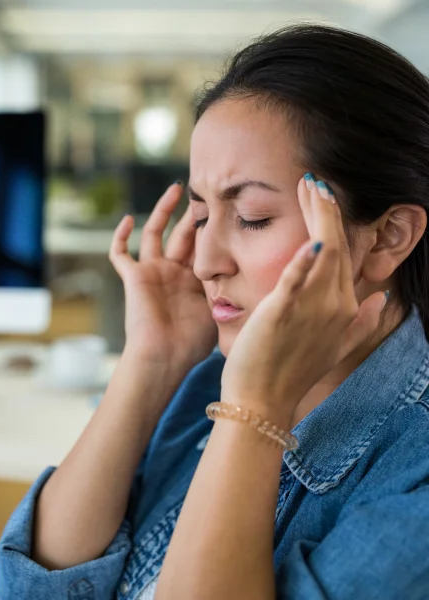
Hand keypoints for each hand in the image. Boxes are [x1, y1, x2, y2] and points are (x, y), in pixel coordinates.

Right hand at [109, 182, 216, 368]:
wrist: (163, 357)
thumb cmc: (191, 343)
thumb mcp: (217, 312)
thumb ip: (229, 292)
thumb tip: (259, 281)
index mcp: (194, 281)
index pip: (203, 246)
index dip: (212, 228)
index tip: (227, 208)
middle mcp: (173, 273)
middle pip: (182, 234)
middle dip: (193, 214)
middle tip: (204, 192)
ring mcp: (152, 273)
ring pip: (154, 234)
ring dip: (163, 211)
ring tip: (176, 189)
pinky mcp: (133, 277)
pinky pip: (120, 253)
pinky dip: (120, 236)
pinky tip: (128, 218)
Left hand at [221, 175, 387, 420]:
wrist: (263, 399)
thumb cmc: (290, 372)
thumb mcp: (334, 347)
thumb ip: (361, 323)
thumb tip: (381, 298)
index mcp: (344, 309)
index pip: (343, 255)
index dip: (334, 224)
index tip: (322, 199)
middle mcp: (335, 305)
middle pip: (335, 245)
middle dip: (326, 209)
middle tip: (314, 181)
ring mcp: (312, 309)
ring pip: (322, 252)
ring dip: (317, 217)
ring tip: (309, 187)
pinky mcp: (283, 312)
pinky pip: (296, 280)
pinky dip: (303, 260)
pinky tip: (309, 237)